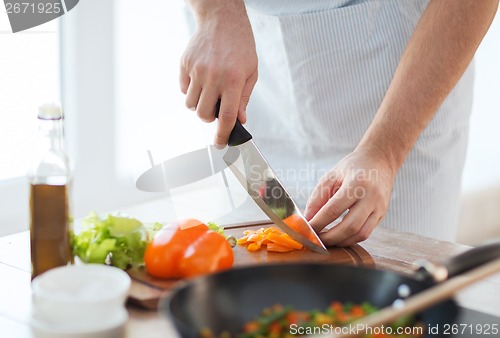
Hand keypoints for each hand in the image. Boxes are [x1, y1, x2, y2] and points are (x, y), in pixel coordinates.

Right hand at [180, 2, 257, 146]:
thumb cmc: (240, 46)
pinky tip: (201, 80)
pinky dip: (191, 91)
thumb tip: (239, 120)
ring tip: (209, 92)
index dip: (223, 134)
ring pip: (190, 105)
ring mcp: (196, 70)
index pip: (226, 117)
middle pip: (204, 114)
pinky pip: (183, 89)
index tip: (220, 144)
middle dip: (210, 117)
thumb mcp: (250, 72)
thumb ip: (243, 98)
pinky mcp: (185, 64)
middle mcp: (213, 77)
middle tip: (217, 107)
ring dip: (199, 105)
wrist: (222, 20)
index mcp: (233, 80)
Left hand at [304, 149, 395, 246]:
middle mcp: (371, 197)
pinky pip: (366, 233)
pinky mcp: (382, 215)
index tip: (306, 230)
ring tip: (325, 240)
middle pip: (349, 227)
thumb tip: (307, 220)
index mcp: (357, 184)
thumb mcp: (331, 176)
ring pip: (360, 234)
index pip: (334, 209)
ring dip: (340, 241)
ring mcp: (379, 208)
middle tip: (315, 240)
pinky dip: (350, 239)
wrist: (379, 161)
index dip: (318, 223)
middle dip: (329, 237)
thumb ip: (318, 198)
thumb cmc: (352, 167)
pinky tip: (338, 236)